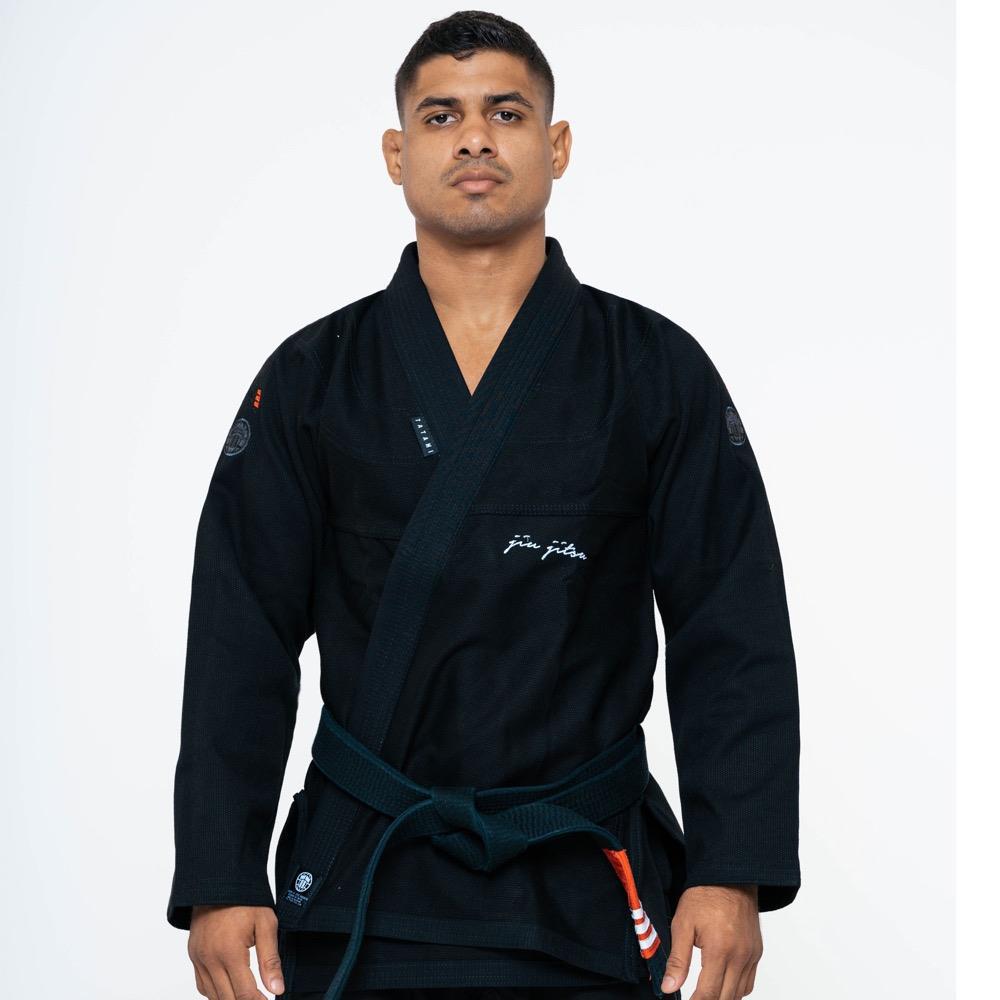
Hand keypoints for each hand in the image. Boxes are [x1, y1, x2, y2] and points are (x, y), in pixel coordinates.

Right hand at [188, 904, 284, 998]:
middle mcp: (210, 960)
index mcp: (229, 952)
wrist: (220, 882)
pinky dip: (216, 992)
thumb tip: (277, 989)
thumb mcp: (266, 924)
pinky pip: (202, 985)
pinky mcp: (194, 956)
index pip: (244, 994)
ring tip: (248, 996)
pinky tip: (229, 989)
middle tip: (261, 998)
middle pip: (227, 999)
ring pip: (213, 995)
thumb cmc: (245, 900)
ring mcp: (199, 959)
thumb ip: (270, 960)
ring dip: (230, 999)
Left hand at [661, 884, 761, 998]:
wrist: (729, 876)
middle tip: (694, 999)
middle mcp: (740, 956)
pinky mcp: (757, 952)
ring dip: (723, 997)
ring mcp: (751, 955)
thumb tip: (669, 987)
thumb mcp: (683, 924)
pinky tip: (723, 984)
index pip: (709, 993)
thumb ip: (677, 960)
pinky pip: (749, 982)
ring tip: (706, 993)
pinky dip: (736, 989)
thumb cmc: (704, 896)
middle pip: (726, 998)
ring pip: (740, 993)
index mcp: (720, 950)